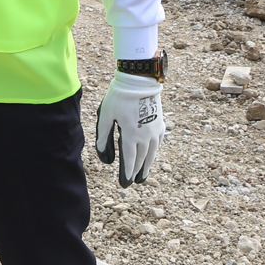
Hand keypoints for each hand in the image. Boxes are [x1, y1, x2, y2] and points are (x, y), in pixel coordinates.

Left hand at [94, 72, 163, 186]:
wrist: (140, 80)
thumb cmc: (119, 97)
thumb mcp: (106, 115)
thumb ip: (104, 136)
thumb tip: (104, 156)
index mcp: (131, 136)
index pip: (129, 161)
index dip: (127, 174)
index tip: (125, 184)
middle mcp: (145, 137)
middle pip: (141, 160)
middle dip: (136, 172)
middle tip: (133, 182)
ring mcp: (155, 131)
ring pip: (152, 154)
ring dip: (147, 166)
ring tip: (143, 176)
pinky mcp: (160, 124)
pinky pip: (158, 143)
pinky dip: (154, 151)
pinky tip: (151, 154)